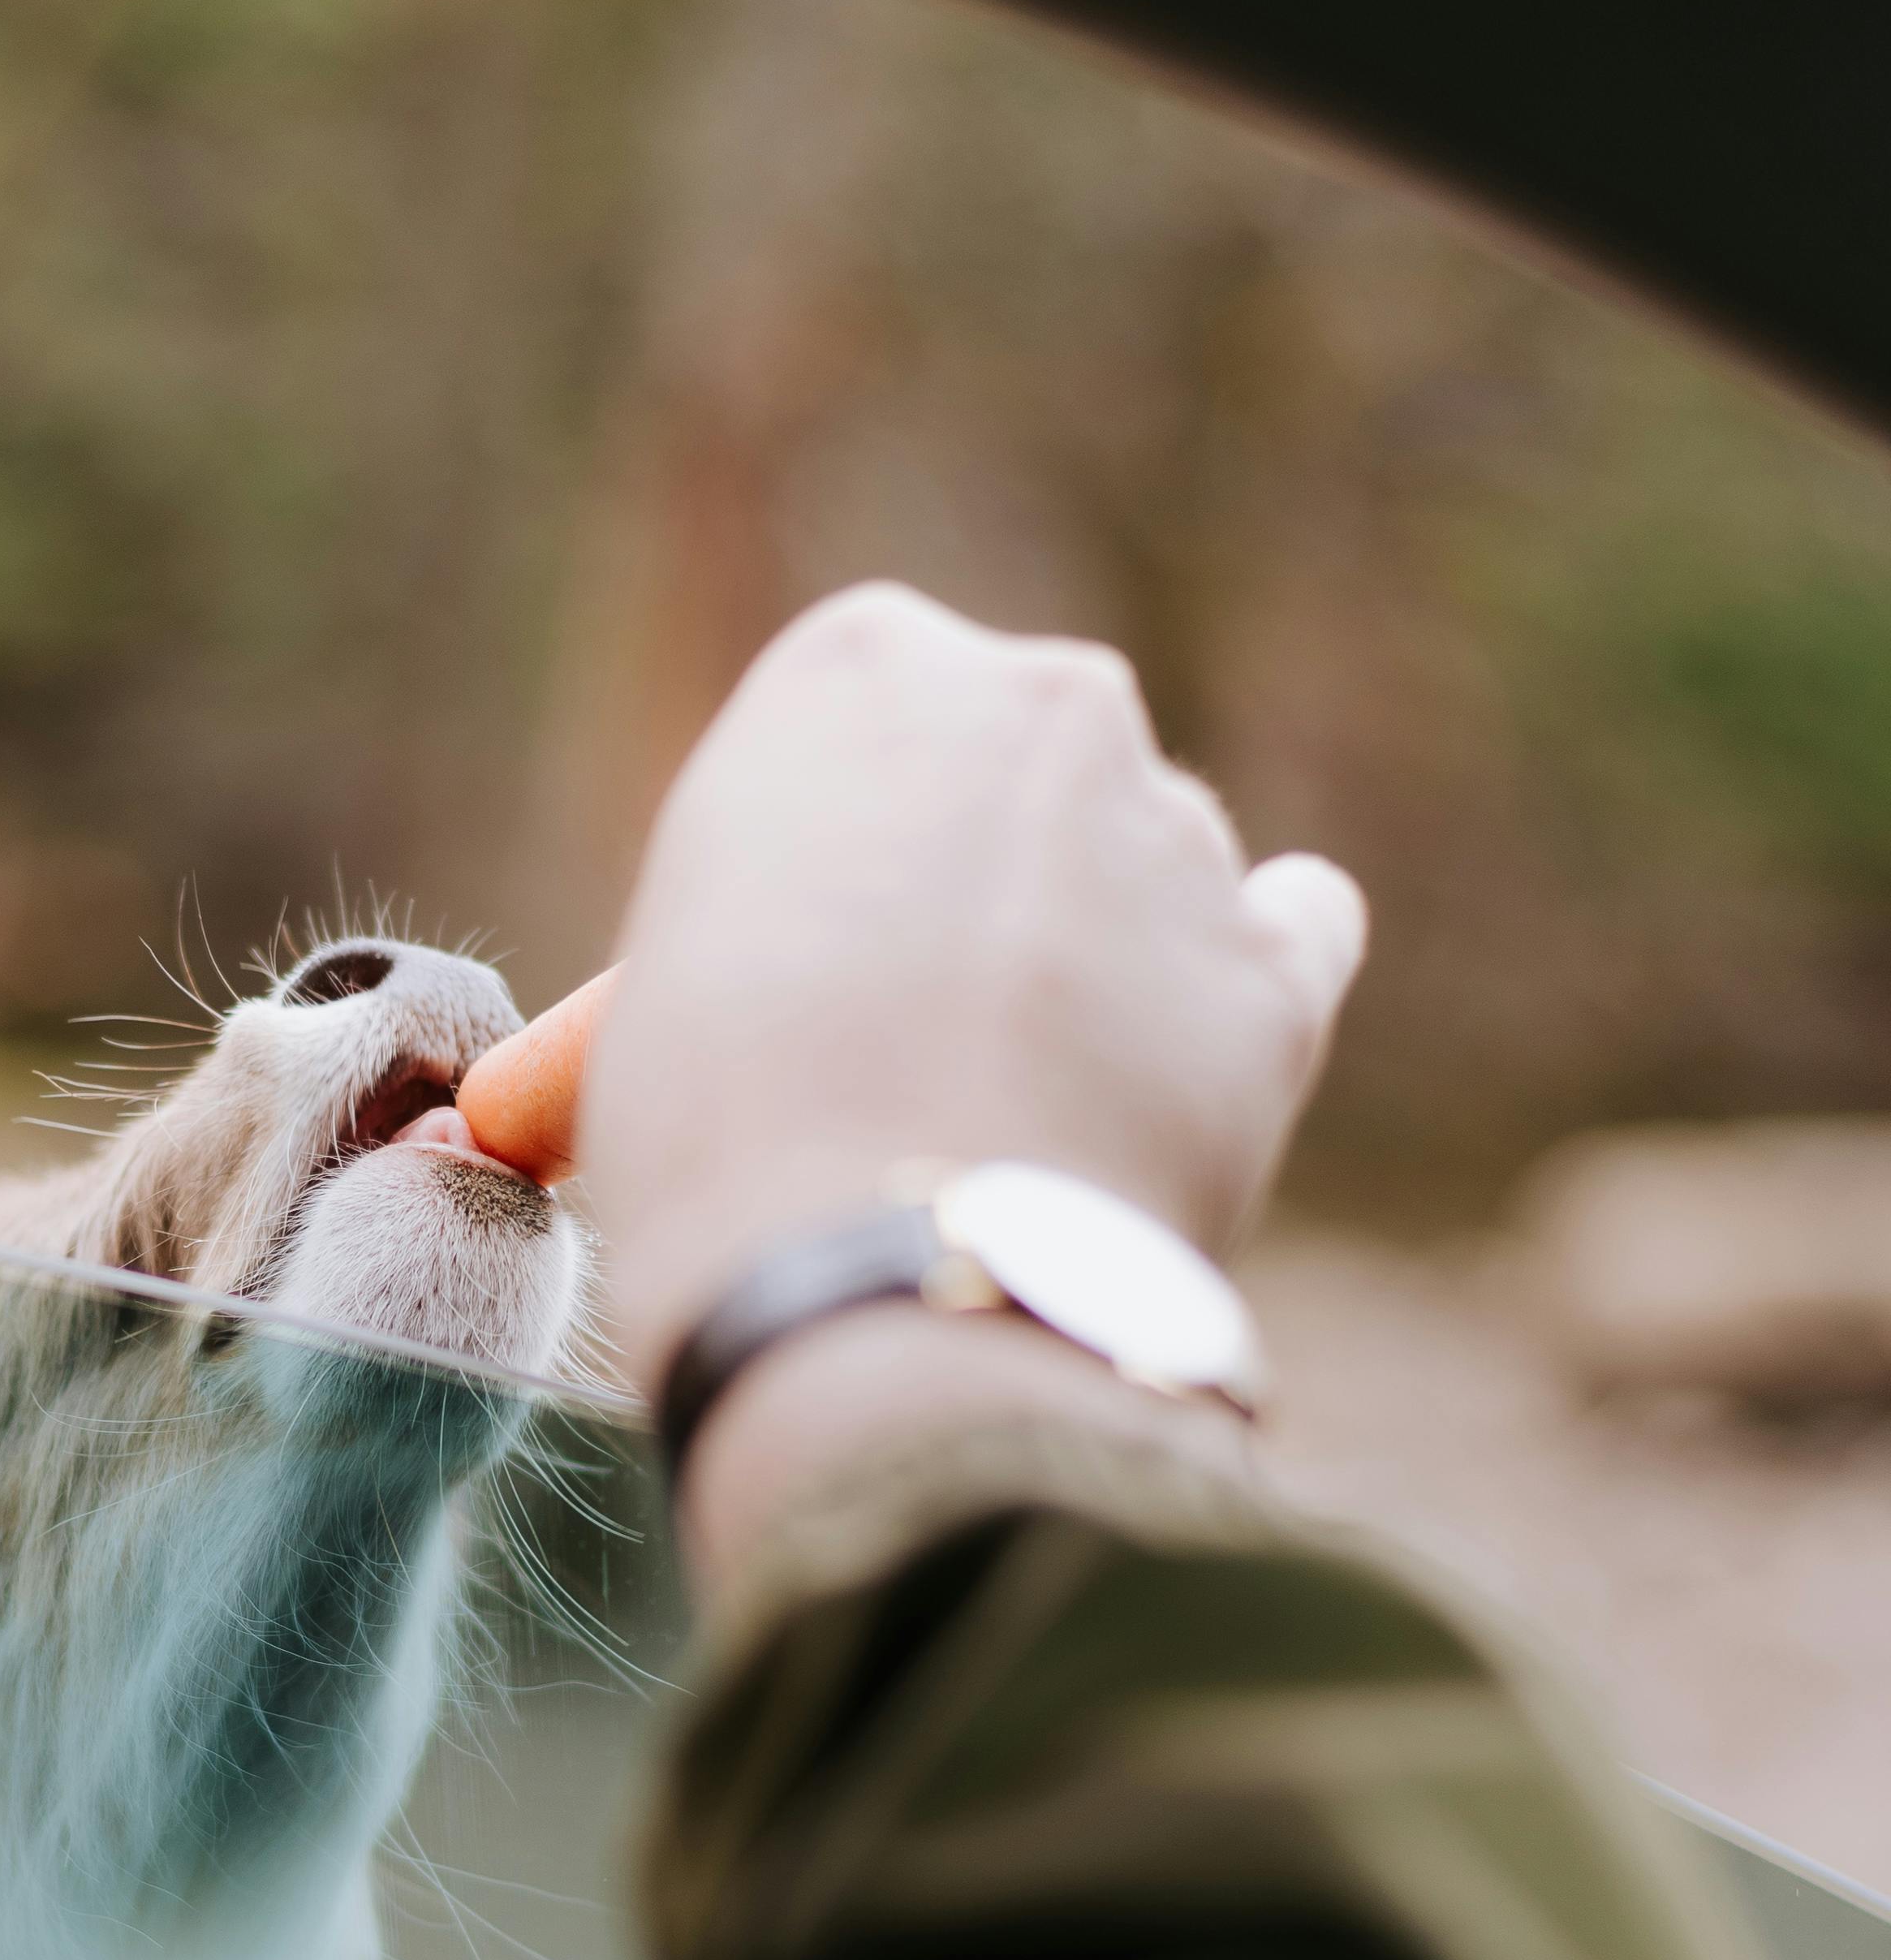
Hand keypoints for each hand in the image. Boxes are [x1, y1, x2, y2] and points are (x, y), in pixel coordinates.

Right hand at [583, 583, 1367, 1415]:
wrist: (874, 1295)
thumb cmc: (719, 1140)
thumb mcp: (667, 972)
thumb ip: (763, 904)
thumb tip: (772, 969)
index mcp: (861, 664)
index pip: (869, 717)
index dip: (844, 843)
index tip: (820, 941)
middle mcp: (1042, 700)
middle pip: (1025, 767)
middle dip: (986, 871)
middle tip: (918, 1023)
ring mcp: (1176, 828)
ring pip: (1149, 858)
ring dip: (1099, 948)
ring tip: (1019, 1107)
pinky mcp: (1276, 966)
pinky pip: (1292, 930)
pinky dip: (1235, 984)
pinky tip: (1179, 1056)